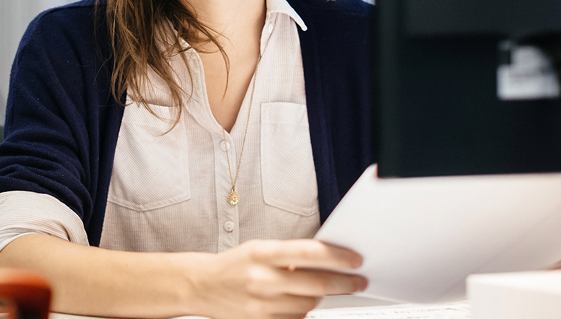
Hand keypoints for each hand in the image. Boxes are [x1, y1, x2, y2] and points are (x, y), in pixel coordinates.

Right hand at [191, 239, 366, 318]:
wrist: (201, 286)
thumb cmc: (234, 265)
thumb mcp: (258, 249)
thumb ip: (288, 255)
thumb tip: (326, 260)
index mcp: (262, 253)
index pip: (309, 253)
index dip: (338, 257)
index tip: (356, 260)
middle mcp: (262, 279)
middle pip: (316, 284)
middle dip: (343, 283)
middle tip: (359, 282)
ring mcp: (262, 304)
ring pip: (309, 304)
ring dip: (323, 298)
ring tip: (328, 291)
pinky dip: (305, 311)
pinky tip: (305, 303)